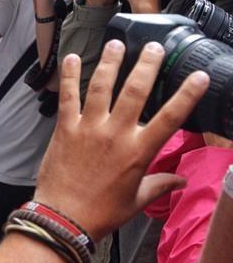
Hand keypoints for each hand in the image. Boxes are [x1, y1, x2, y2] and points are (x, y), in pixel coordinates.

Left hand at [37, 42, 208, 239]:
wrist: (64, 217)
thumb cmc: (102, 211)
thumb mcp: (138, 199)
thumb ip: (160, 184)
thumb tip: (181, 180)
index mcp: (139, 151)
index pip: (170, 117)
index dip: (187, 94)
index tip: (199, 76)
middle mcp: (115, 134)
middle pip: (135, 91)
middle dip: (146, 65)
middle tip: (153, 47)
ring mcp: (88, 128)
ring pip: (101, 87)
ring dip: (110, 63)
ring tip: (117, 44)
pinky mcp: (65, 129)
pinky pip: (67, 97)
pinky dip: (68, 76)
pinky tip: (70, 58)